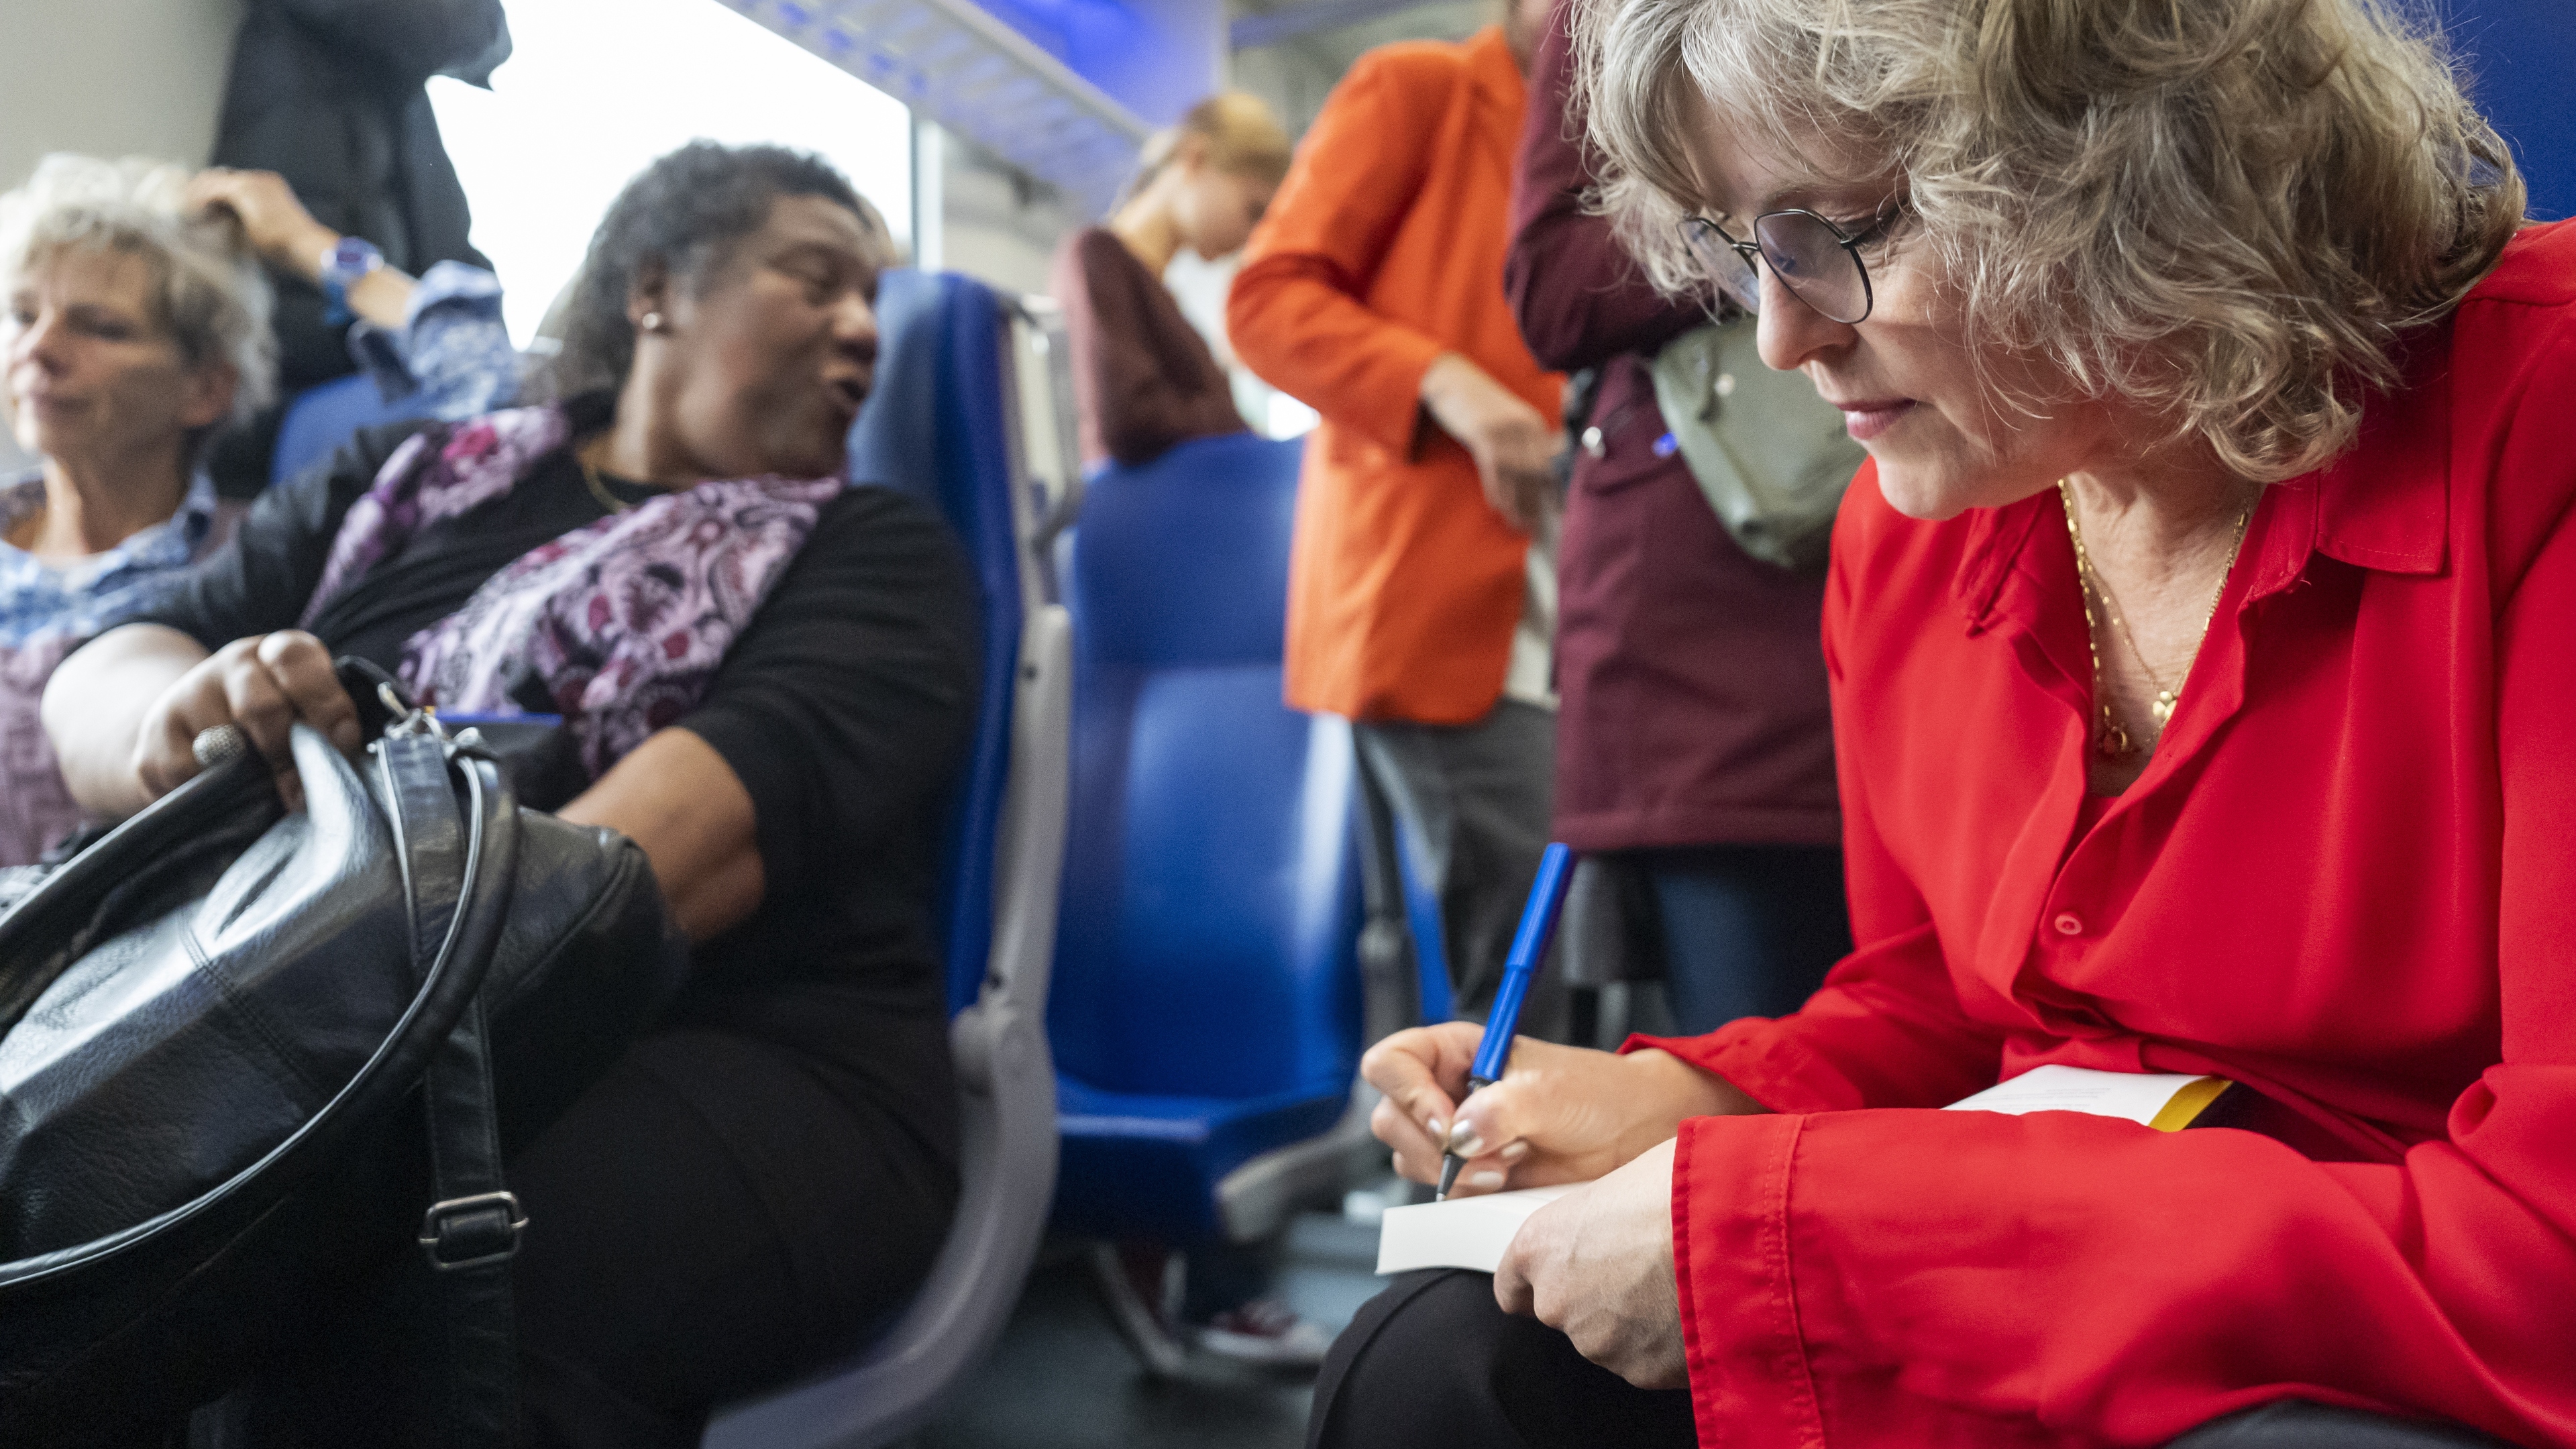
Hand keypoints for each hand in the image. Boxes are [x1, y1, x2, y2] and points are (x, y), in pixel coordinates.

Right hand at [134, 632, 361, 808]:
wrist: (198, 736)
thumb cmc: (277, 731)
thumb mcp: (307, 718)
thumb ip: (324, 731)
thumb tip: (338, 765)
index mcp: (279, 653)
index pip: (295, 657)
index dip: (325, 702)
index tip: (343, 743)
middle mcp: (234, 664)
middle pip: (261, 707)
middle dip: (286, 753)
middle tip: (299, 788)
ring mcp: (190, 694)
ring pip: (224, 744)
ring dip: (248, 776)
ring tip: (260, 788)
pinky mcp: (158, 733)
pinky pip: (187, 772)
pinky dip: (210, 791)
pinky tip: (220, 788)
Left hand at [186, 169, 337, 278]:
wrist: (306, 246)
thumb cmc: (293, 249)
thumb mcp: (268, 232)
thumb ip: (250, 225)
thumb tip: (232, 232)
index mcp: (271, 187)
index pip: (233, 183)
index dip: (214, 194)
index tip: (200, 209)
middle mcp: (261, 179)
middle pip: (219, 177)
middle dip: (200, 190)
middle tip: (184, 207)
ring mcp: (253, 181)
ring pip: (212, 181)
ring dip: (196, 195)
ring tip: (183, 212)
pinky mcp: (244, 189)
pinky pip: (212, 190)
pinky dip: (199, 201)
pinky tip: (190, 214)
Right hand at [1362, 1022, 1760, 1195]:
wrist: (1628, 1135)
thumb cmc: (1594, 1093)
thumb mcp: (1550, 1091)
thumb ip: (1501, 1109)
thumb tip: (1458, 1134)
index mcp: (1453, 1051)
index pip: (1391, 1062)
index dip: (1407, 1093)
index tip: (1447, 1121)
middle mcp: (1442, 1090)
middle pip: (1390, 1118)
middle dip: (1432, 1146)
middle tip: (1486, 1154)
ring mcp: (1452, 1134)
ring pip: (1409, 1158)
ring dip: (1453, 1172)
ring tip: (1506, 1165)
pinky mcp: (1466, 1173)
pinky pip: (1439, 1190)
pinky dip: (1467, 1192)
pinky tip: (1506, 1179)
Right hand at [1418, 353, 1560, 531]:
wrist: (1451, 378)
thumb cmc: (1478, 399)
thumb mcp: (1508, 414)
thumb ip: (1526, 435)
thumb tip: (1548, 458)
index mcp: (1533, 422)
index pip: (1549, 463)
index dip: (1553, 491)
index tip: (1555, 512)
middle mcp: (1523, 427)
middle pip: (1535, 474)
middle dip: (1535, 504)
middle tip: (1534, 527)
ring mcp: (1504, 431)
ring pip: (1515, 476)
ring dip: (1517, 504)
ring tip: (1518, 525)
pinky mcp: (1483, 434)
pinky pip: (1493, 470)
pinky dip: (1497, 491)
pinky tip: (1499, 508)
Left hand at [1494, 1137, 1687, 1389]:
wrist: (1738, 1236)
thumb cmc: (1683, 1189)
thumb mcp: (1628, 1178)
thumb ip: (1605, 1212)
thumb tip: (1622, 1212)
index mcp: (1542, 1245)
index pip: (1513, 1283)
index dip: (1541, 1277)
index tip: (1558, 1275)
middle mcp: (1558, 1301)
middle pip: (1567, 1310)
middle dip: (1600, 1295)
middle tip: (1645, 1266)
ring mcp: (1599, 1343)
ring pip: (1610, 1337)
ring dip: (1636, 1319)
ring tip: (1677, 1283)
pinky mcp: (1642, 1372)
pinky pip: (1650, 1359)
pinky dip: (1668, 1343)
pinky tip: (1694, 1309)